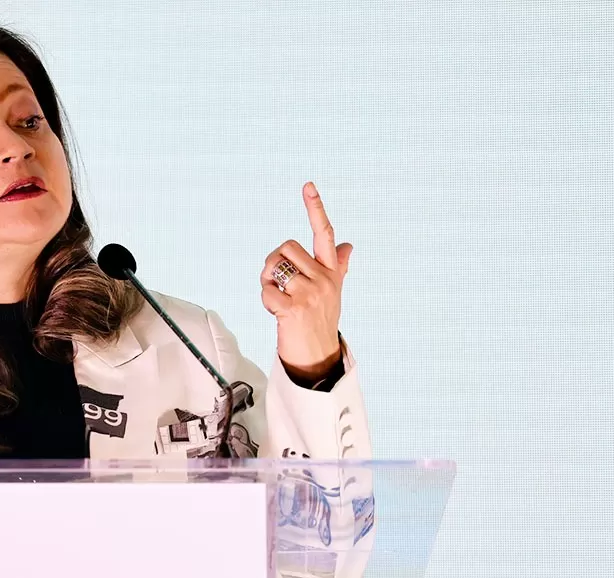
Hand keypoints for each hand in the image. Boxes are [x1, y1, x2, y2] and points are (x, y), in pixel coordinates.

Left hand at [260, 182, 351, 379]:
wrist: (318, 356)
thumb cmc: (321, 321)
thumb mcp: (334, 292)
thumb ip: (339, 267)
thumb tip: (348, 245)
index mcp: (332, 272)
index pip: (325, 234)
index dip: (316, 208)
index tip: (307, 186)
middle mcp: (324, 279)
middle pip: (286, 248)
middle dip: (275, 263)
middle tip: (279, 284)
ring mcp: (310, 294)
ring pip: (274, 267)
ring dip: (268, 282)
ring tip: (279, 299)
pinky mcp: (294, 309)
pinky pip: (267, 291)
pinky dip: (265, 300)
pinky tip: (275, 312)